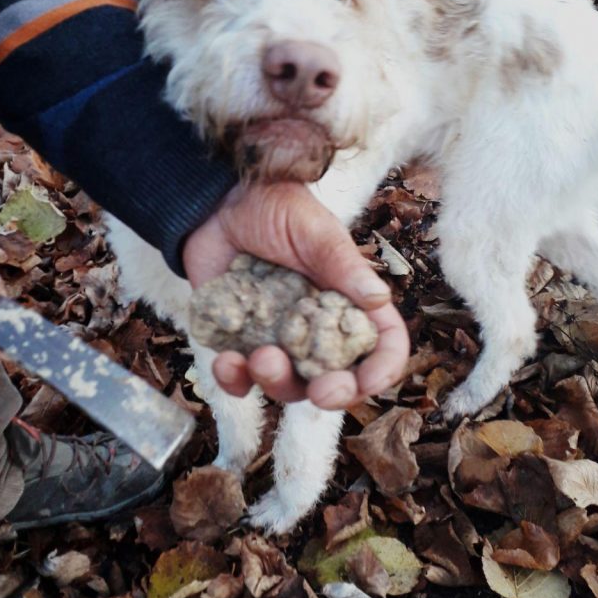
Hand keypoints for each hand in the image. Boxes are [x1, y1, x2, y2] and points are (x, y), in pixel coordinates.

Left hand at [182, 183, 409, 408]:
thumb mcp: (316, 231)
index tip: (368, 382)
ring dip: (277, 383)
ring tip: (260, 358)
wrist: (216, 203)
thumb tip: (378, 299)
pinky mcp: (239, 342)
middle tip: (321, 392)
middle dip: (332, 394)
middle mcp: (317, 330)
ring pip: (287, 386)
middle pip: (336, 380)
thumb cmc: (275, 208)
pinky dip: (234, 379)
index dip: (381, 369)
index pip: (380, 345)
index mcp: (348, 303)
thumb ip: (343, 266)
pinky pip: (239, 379)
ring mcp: (278, 340)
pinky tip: (226, 362)